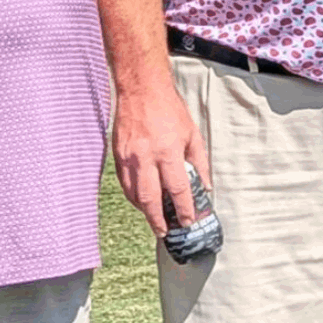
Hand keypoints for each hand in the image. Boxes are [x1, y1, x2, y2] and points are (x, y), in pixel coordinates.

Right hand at [114, 79, 209, 237]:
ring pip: (133, 194)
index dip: (183, 209)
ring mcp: (128, 157)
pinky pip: (124, 183)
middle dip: (158, 219)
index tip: (188, 222)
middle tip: (165, 232)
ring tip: (155, 220)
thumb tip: (205, 186)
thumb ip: (200, 162)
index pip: (177, 189)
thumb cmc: (169, 110)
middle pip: (150, 198)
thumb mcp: (192, 134)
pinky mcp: (117, 155)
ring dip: (144, 210)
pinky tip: (141, 201)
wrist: (141, 90)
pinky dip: (133, 196)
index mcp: (168, 151)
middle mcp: (145, 157)